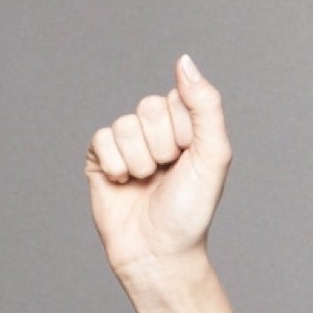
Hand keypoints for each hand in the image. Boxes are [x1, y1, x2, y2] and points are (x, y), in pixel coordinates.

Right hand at [84, 54, 231, 282]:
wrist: (159, 252)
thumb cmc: (190, 210)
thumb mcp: (213, 156)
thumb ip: (205, 105)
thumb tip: (184, 61)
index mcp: (187, 127)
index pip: (178, 99)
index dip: (186, 132)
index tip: (192, 160)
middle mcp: (156, 131)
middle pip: (148, 108)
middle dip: (162, 147)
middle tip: (167, 175)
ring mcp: (127, 144)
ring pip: (124, 125)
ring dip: (139, 161)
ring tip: (147, 183)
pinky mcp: (99, 158)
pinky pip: (101, 139)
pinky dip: (115, 165)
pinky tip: (124, 184)